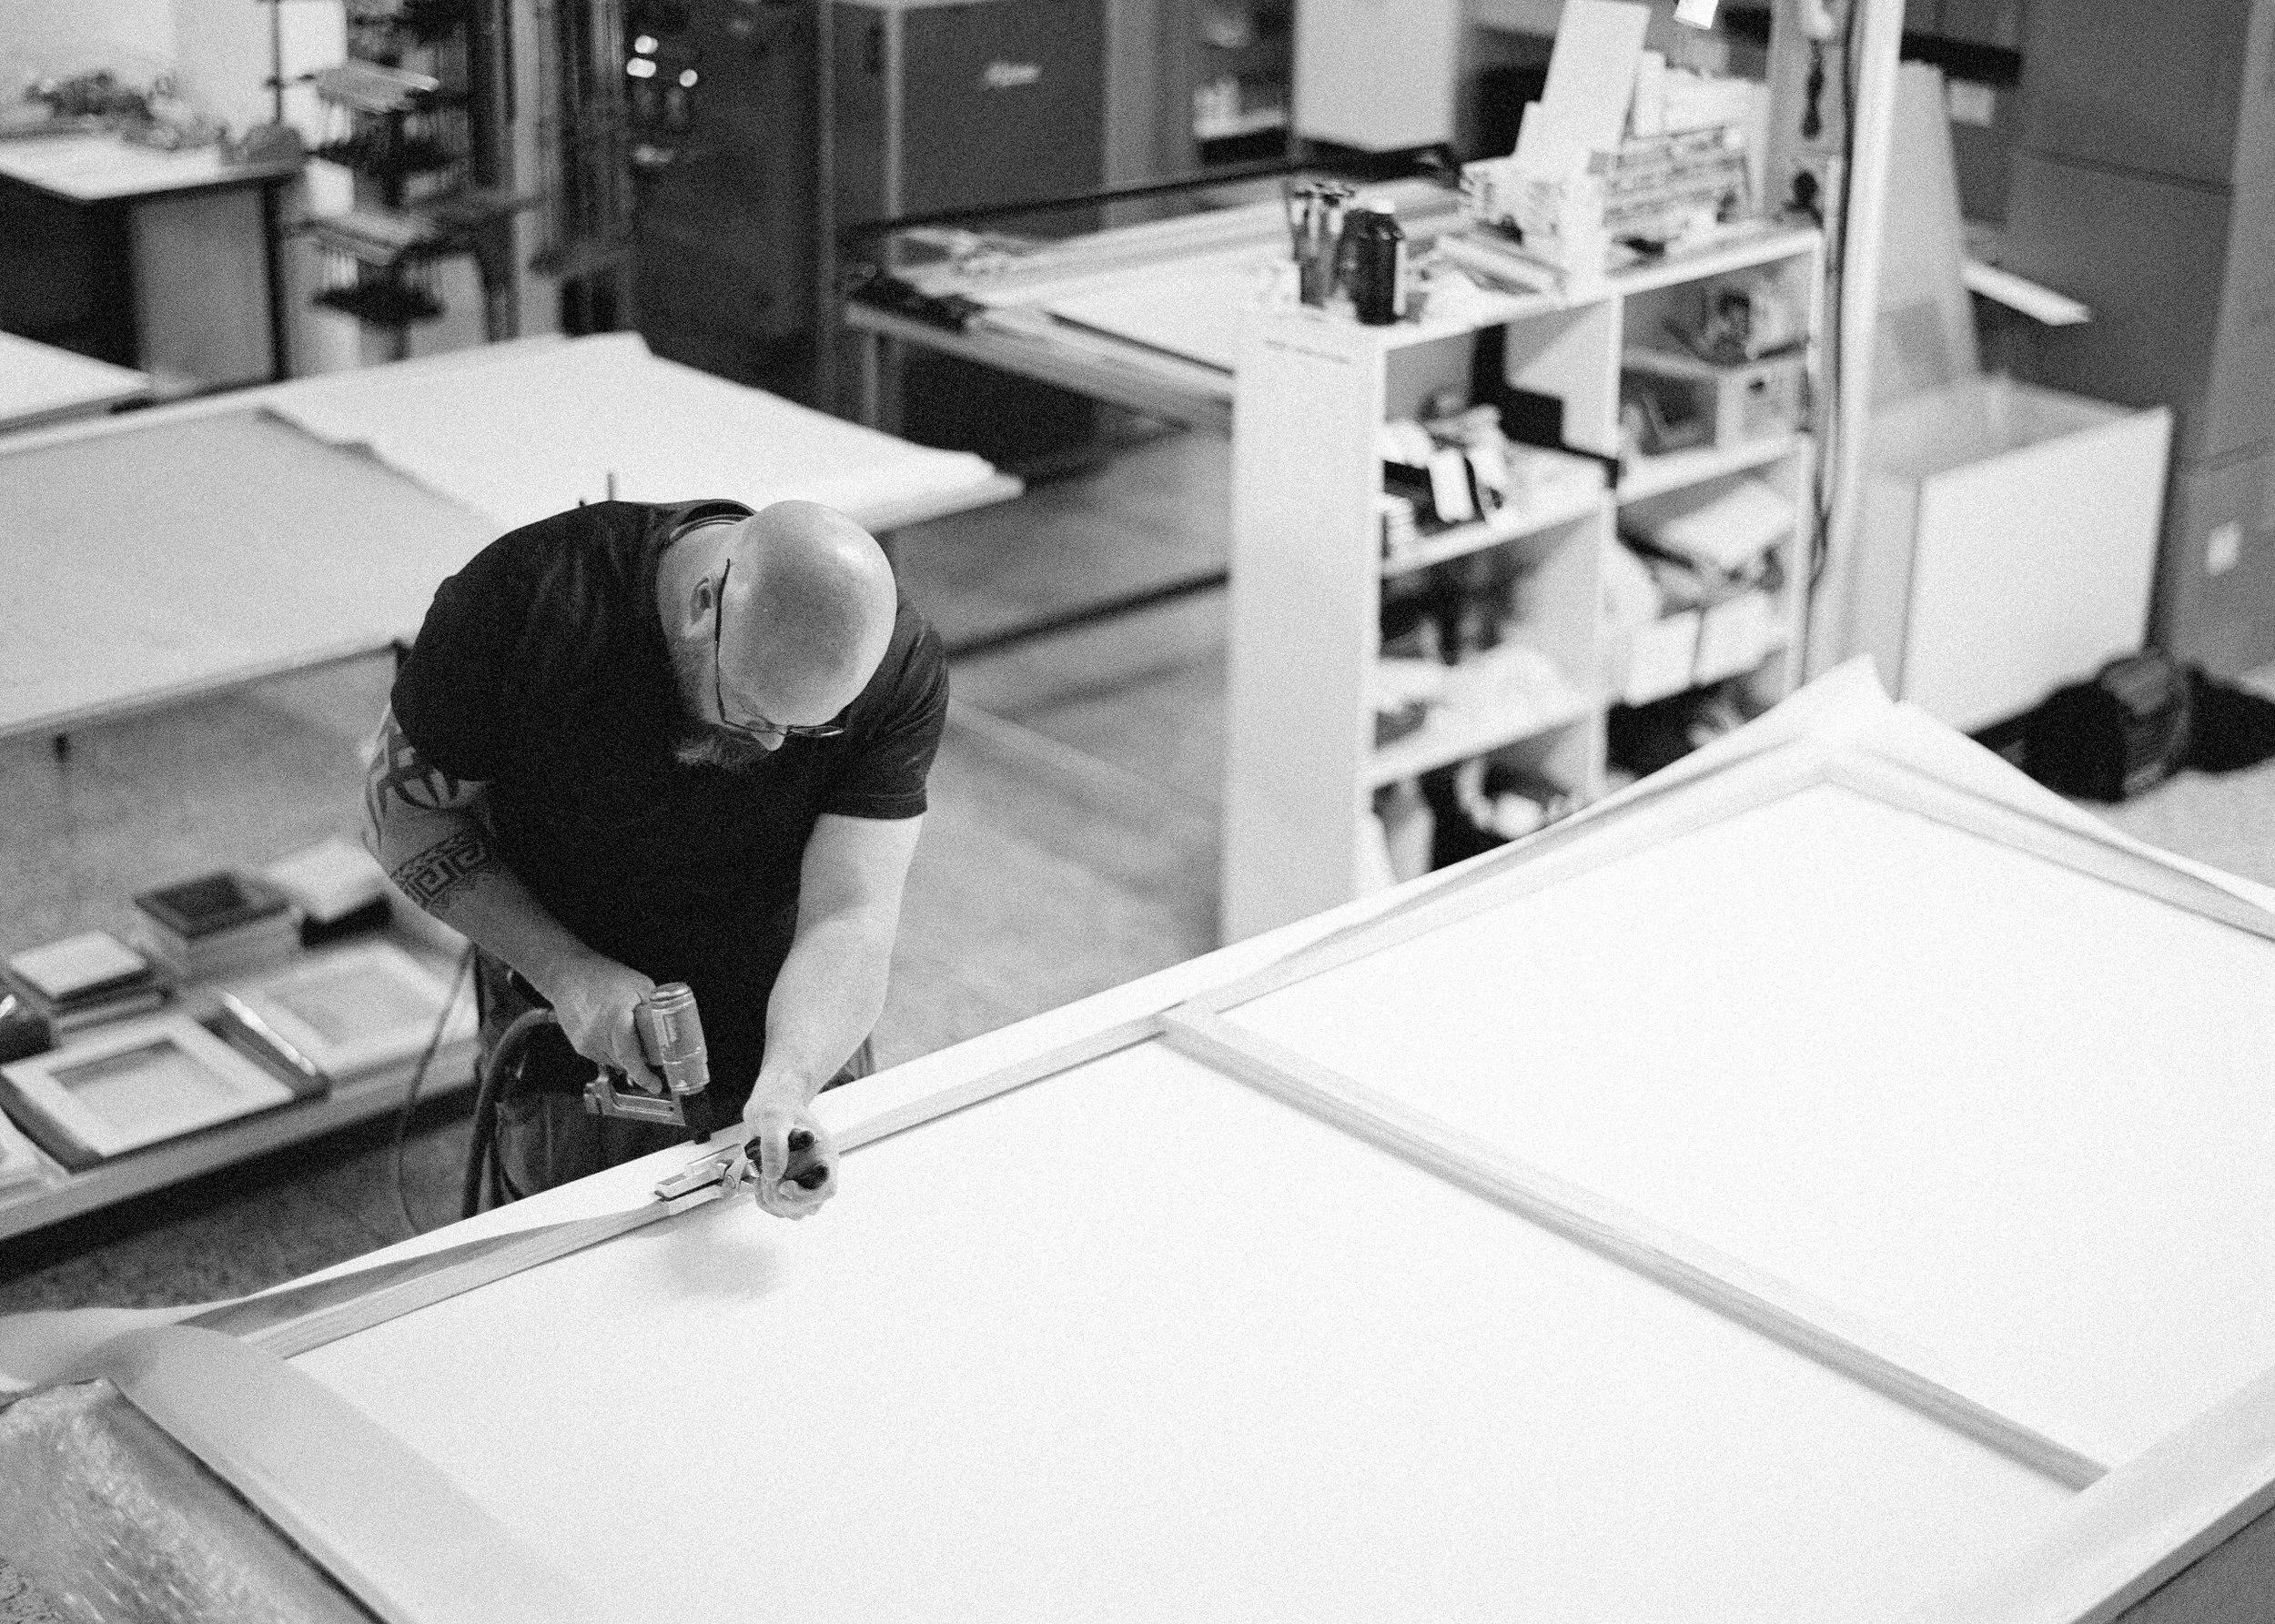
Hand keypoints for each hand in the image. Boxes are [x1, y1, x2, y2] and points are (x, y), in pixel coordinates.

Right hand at [540, 958, 662, 1093]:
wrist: (565, 974)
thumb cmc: (601, 975)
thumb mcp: (638, 984)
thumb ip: (653, 1007)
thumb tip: (667, 1025)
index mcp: (615, 1021)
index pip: (631, 1057)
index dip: (644, 1076)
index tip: (656, 1086)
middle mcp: (598, 1036)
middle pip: (625, 1062)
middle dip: (640, 1062)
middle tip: (652, 1053)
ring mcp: (586, 1043)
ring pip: (614, 1061)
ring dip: (625, 1055)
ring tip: (629, 1034)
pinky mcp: (579, 1046)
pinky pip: (602, 1056)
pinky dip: (612, 1050)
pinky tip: (614, 1032)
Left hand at [730, 1093, 836, 1219]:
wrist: (770, 1105)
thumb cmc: (778, 1106)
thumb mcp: (773, 1118)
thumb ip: (774, 1144)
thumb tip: (773, 1174)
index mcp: (824, 1155)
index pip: (827, 1189)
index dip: (806, 1195)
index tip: (783, 1186)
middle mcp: (816, 1172)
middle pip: (810, 1206)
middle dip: (783, 1199)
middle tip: (766, 1178)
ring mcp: (803, 1181)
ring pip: (794, 1212)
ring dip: (772, 1201)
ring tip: (762, 1177)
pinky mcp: (787, 1186)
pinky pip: (778, 1208)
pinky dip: (764, 1201)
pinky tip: (759, 1181)